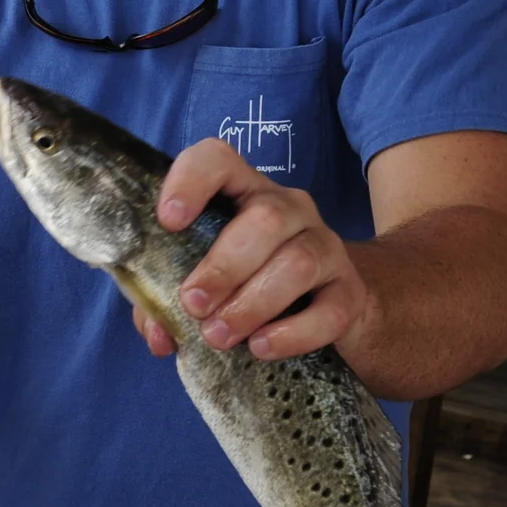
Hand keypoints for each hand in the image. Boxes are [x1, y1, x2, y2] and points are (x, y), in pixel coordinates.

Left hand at [142, 138, 367, 361]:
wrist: (326, 309)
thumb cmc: (243, 286)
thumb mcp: (200, 283)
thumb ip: (166, 302)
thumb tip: (157, 336)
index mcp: (241, 193)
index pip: (218, 159)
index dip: (191, 181)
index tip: (169, 221)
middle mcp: (289, 209)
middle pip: (265, 219)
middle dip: (223, 267)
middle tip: (193, 305)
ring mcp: (326, 246)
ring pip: (298, 262)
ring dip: (252, 303)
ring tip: (218, 336)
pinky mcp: (349, 291)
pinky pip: (329, 310)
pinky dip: (293, 333)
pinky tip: (261, 347)